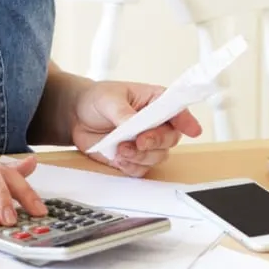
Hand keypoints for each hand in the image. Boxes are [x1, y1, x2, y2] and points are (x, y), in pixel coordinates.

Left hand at [69, 81, 202, 176]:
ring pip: (157, 157)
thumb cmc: (97, 99)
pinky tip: (118, 158)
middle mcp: (155, 123)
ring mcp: (145, 142)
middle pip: (170, 138)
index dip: (187, 120)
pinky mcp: (133, 158)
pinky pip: (141, 169)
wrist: (75, 115)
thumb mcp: (109, 99)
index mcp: (154, 101)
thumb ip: (124, 113)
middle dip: (155, 142)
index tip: (192, 130)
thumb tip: (134, 125)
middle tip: (139, 141)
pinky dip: (130, 166)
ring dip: (140, 156)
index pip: (177, 110)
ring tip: (120, 148)